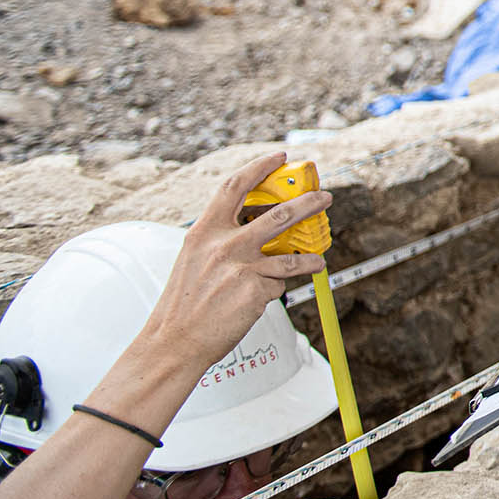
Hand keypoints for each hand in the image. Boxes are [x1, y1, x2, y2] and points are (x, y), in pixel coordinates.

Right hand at [138, 151, 331, 373]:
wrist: (174, 341)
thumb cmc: (184, 304)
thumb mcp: (194, 259)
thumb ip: (222, 240)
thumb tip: (259, 229)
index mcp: (204, 232)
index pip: (234, 187)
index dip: (259, 167)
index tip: (279, 157)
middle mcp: (224, 245)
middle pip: (277, 214)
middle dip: (307, 202)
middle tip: (324, 197)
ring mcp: (242, 267)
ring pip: (291, 253)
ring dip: (311, 251)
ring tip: (319, 255)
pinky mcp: (256, 290)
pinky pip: (278, 284)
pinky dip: (275, 288)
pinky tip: (263, 296)